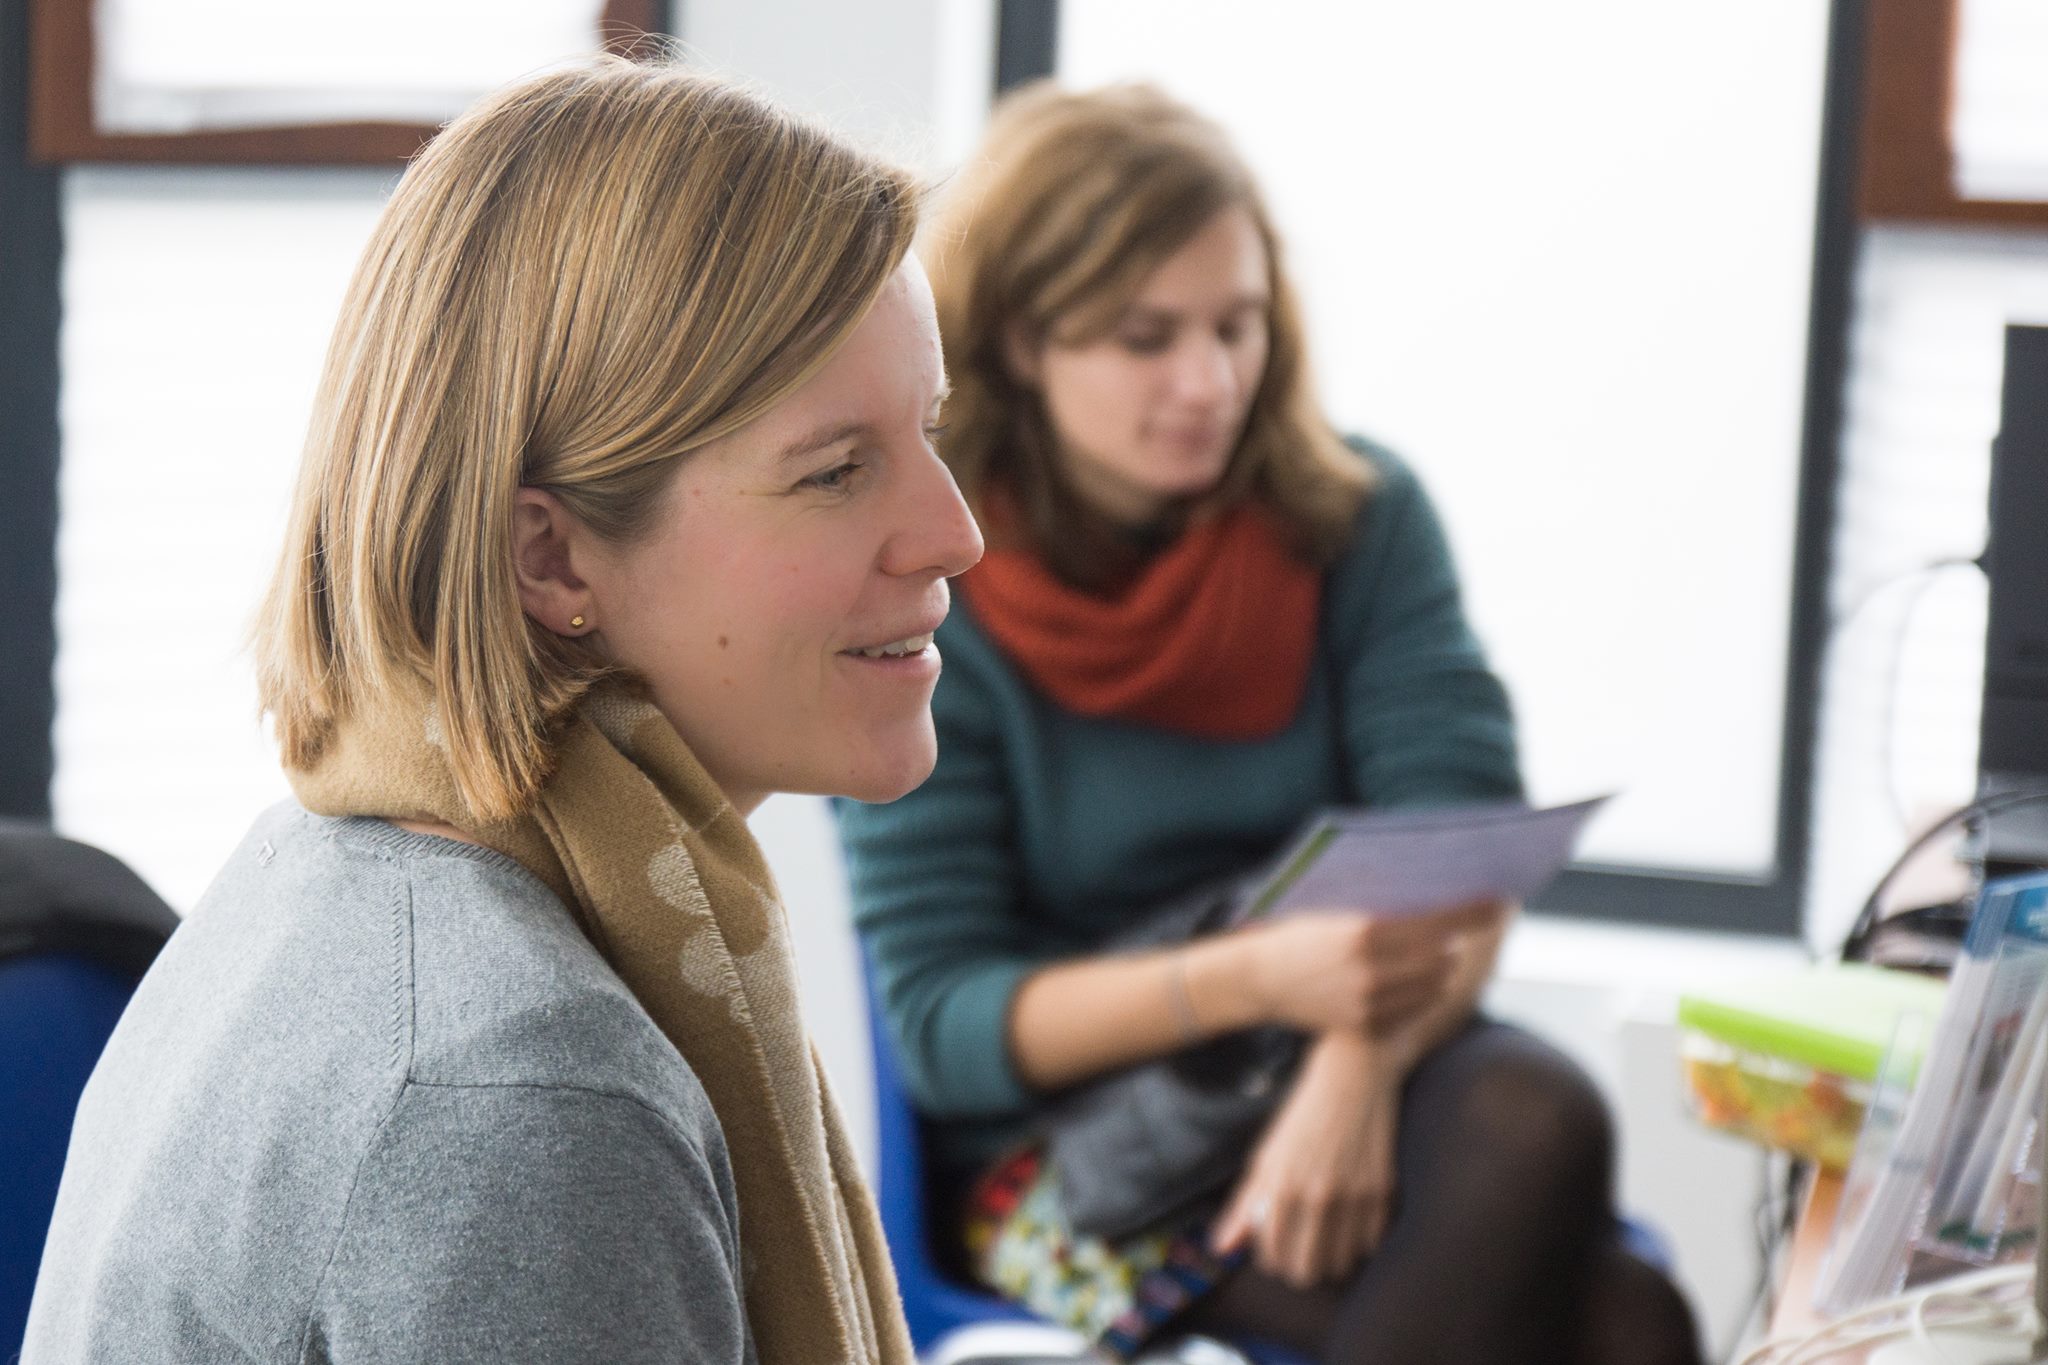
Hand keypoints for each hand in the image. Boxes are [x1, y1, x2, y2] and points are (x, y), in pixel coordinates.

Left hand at [1210, 1033, 1401, 1287]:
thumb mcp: (1266, 1155)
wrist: (1354, 1075)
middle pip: (1306, 1272)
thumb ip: (1244, 1205)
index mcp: (1282, 1186)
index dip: (1271, 1260)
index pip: (1273, 1257)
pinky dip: (1359, 1243)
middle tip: (1299, 1250)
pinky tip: (1350, 1223)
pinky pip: (1370, 1245)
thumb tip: (1222, 1248)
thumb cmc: (1303, 1115)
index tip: (1274, 1248)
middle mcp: (1318, 1195)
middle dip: (1299, 1267)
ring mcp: (1354, 1195)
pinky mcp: (1383, 1191)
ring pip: (1340, 1265)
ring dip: (1330, 1259)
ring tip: (1325, 1238)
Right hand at [1233, 900, 1499, 1035]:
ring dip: (1446, 967)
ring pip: (1434, 986)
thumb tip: (1434, 885)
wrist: (1259, 979)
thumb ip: (1381, 901)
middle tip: (1477, 926)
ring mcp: (1368, 1003)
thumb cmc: (1298, 930)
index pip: (1438, 922)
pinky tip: (1424, 977)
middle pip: (1443, 958)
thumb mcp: (1336, 905)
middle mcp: (1370, 970)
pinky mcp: (1365, 1025)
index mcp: (1363, 930)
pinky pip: (1415, 1010)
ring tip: (1449, 951)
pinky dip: (1426, 991)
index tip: (1501, 902)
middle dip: (1463, 941)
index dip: (1474, 913)